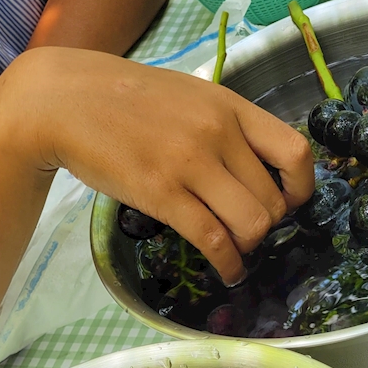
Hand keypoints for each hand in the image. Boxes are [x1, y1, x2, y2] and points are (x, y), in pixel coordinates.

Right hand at [7, 48, 314, 283]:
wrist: (66, 101)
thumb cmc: (126, 101)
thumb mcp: (190, 96)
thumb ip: (225, 127)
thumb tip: (256, 173)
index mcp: (231, 107)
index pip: (295, 152)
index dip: (301, 189)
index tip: (288, 203)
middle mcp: (219, 133)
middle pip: (273, 202)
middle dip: (266, 225)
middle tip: (245, 229)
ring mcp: (191, 164)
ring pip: (251, 225)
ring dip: (248, 247)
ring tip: (235, 250)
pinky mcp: (162, 194)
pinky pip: (213, 240)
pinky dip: (228, 264)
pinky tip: (226, 271)